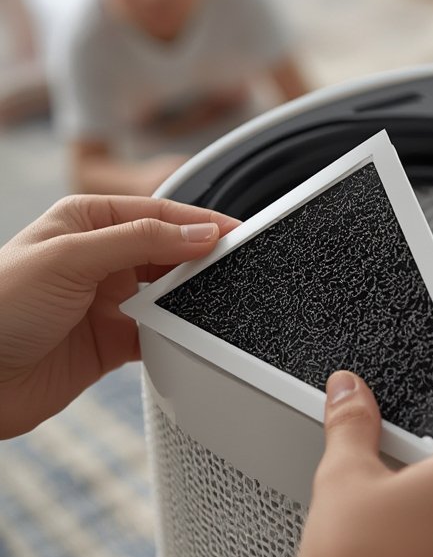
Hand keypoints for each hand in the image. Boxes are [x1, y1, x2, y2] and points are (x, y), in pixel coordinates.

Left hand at [0, 195, 238, 437]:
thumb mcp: (69, 258)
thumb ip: (137, 241)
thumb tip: (197, 231)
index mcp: (88, 222)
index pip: (158, 213)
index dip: (199, 222)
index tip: (236, 234)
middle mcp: (100, 258)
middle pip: (169, 252)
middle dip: (202, 260)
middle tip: (239, 269)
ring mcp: (107, 301)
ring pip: (169, 293)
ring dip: (192, 298)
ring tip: (222, 302)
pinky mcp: (111, 342)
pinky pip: (160, 334)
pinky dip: (179, 335)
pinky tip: (192, 336)